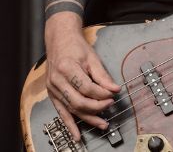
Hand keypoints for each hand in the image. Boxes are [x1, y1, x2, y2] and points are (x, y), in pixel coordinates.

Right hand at [43, 14, 120, 140]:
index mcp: (66, 68)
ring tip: (102, 124)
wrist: (59, 42)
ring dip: (87, 118)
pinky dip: (70, 124)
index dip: (101, 93)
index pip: (86, 87)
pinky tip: (77, 134)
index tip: (113, 94)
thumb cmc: (75, 48)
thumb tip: (115, 89)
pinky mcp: (52, 95)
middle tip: (110, 106)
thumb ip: (103, 75)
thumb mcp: (92, 58)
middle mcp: (57, 81)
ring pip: (71, 109)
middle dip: (96, 106)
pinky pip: (61, 113)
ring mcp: (52, 89)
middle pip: (78, 101)